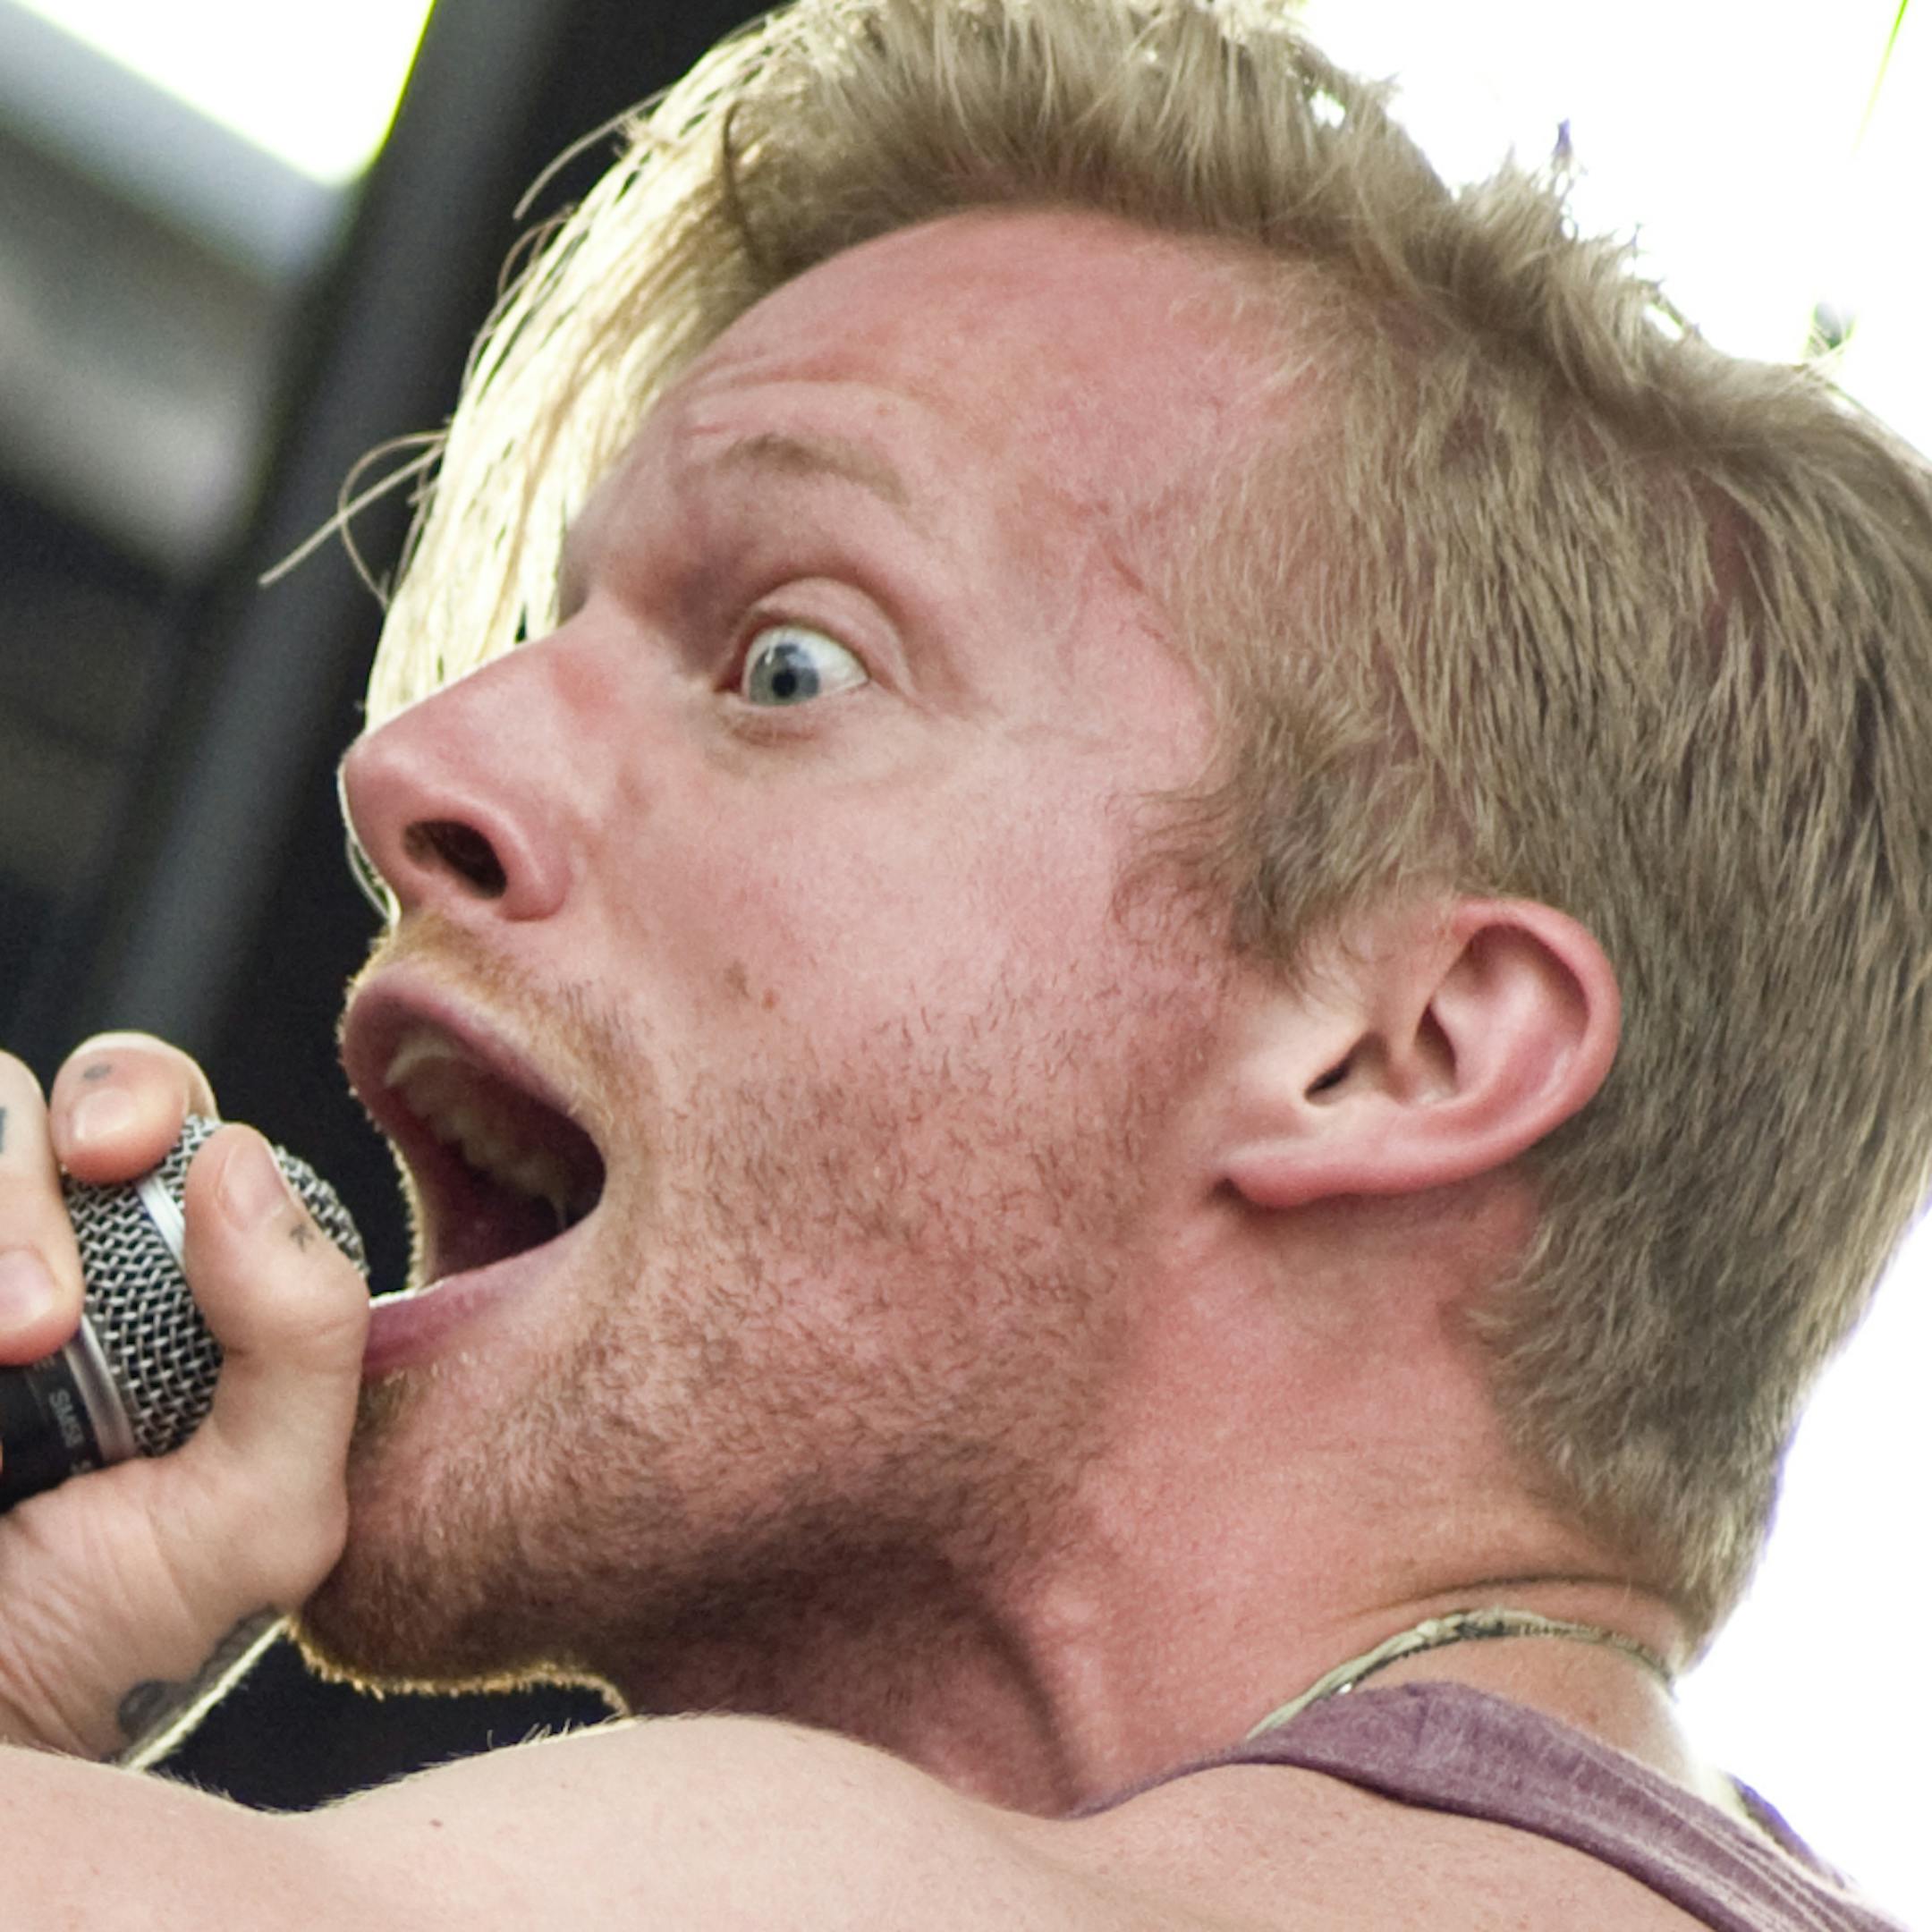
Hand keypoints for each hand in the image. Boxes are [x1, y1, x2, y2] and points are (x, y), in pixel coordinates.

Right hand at [0, 1035, 368, 1757]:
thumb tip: (239, 1160)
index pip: (160, 1119)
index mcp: (169, 1283)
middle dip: (55, 1133)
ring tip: (13, 1345)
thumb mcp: (261, 1516)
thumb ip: (306, 1336)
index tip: (121, 1156)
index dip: (139, 1103)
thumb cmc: (103, 1645)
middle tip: (49, 1283)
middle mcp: (45, 1257)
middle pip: (45, 1093)